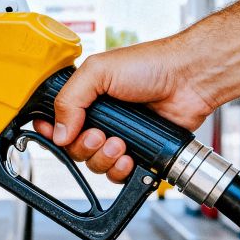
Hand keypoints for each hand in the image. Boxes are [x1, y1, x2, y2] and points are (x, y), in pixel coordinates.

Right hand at [34, 37, 215, 181]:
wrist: (188, 79)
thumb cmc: (150, 65)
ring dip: (104, 158)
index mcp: (86, 98)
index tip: (53, 134)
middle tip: (99, 135)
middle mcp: (100, 118)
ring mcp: (119, 136)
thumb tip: (58, 133)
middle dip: (84, 146)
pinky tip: (130, 157)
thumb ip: (70, 99)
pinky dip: (121, 170)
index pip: (56, 122)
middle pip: (74, 149)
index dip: (51, 131)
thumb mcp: (98, 71)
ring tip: (120, 143)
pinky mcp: (138, 152)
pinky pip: (118, 174)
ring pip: (95, 164)